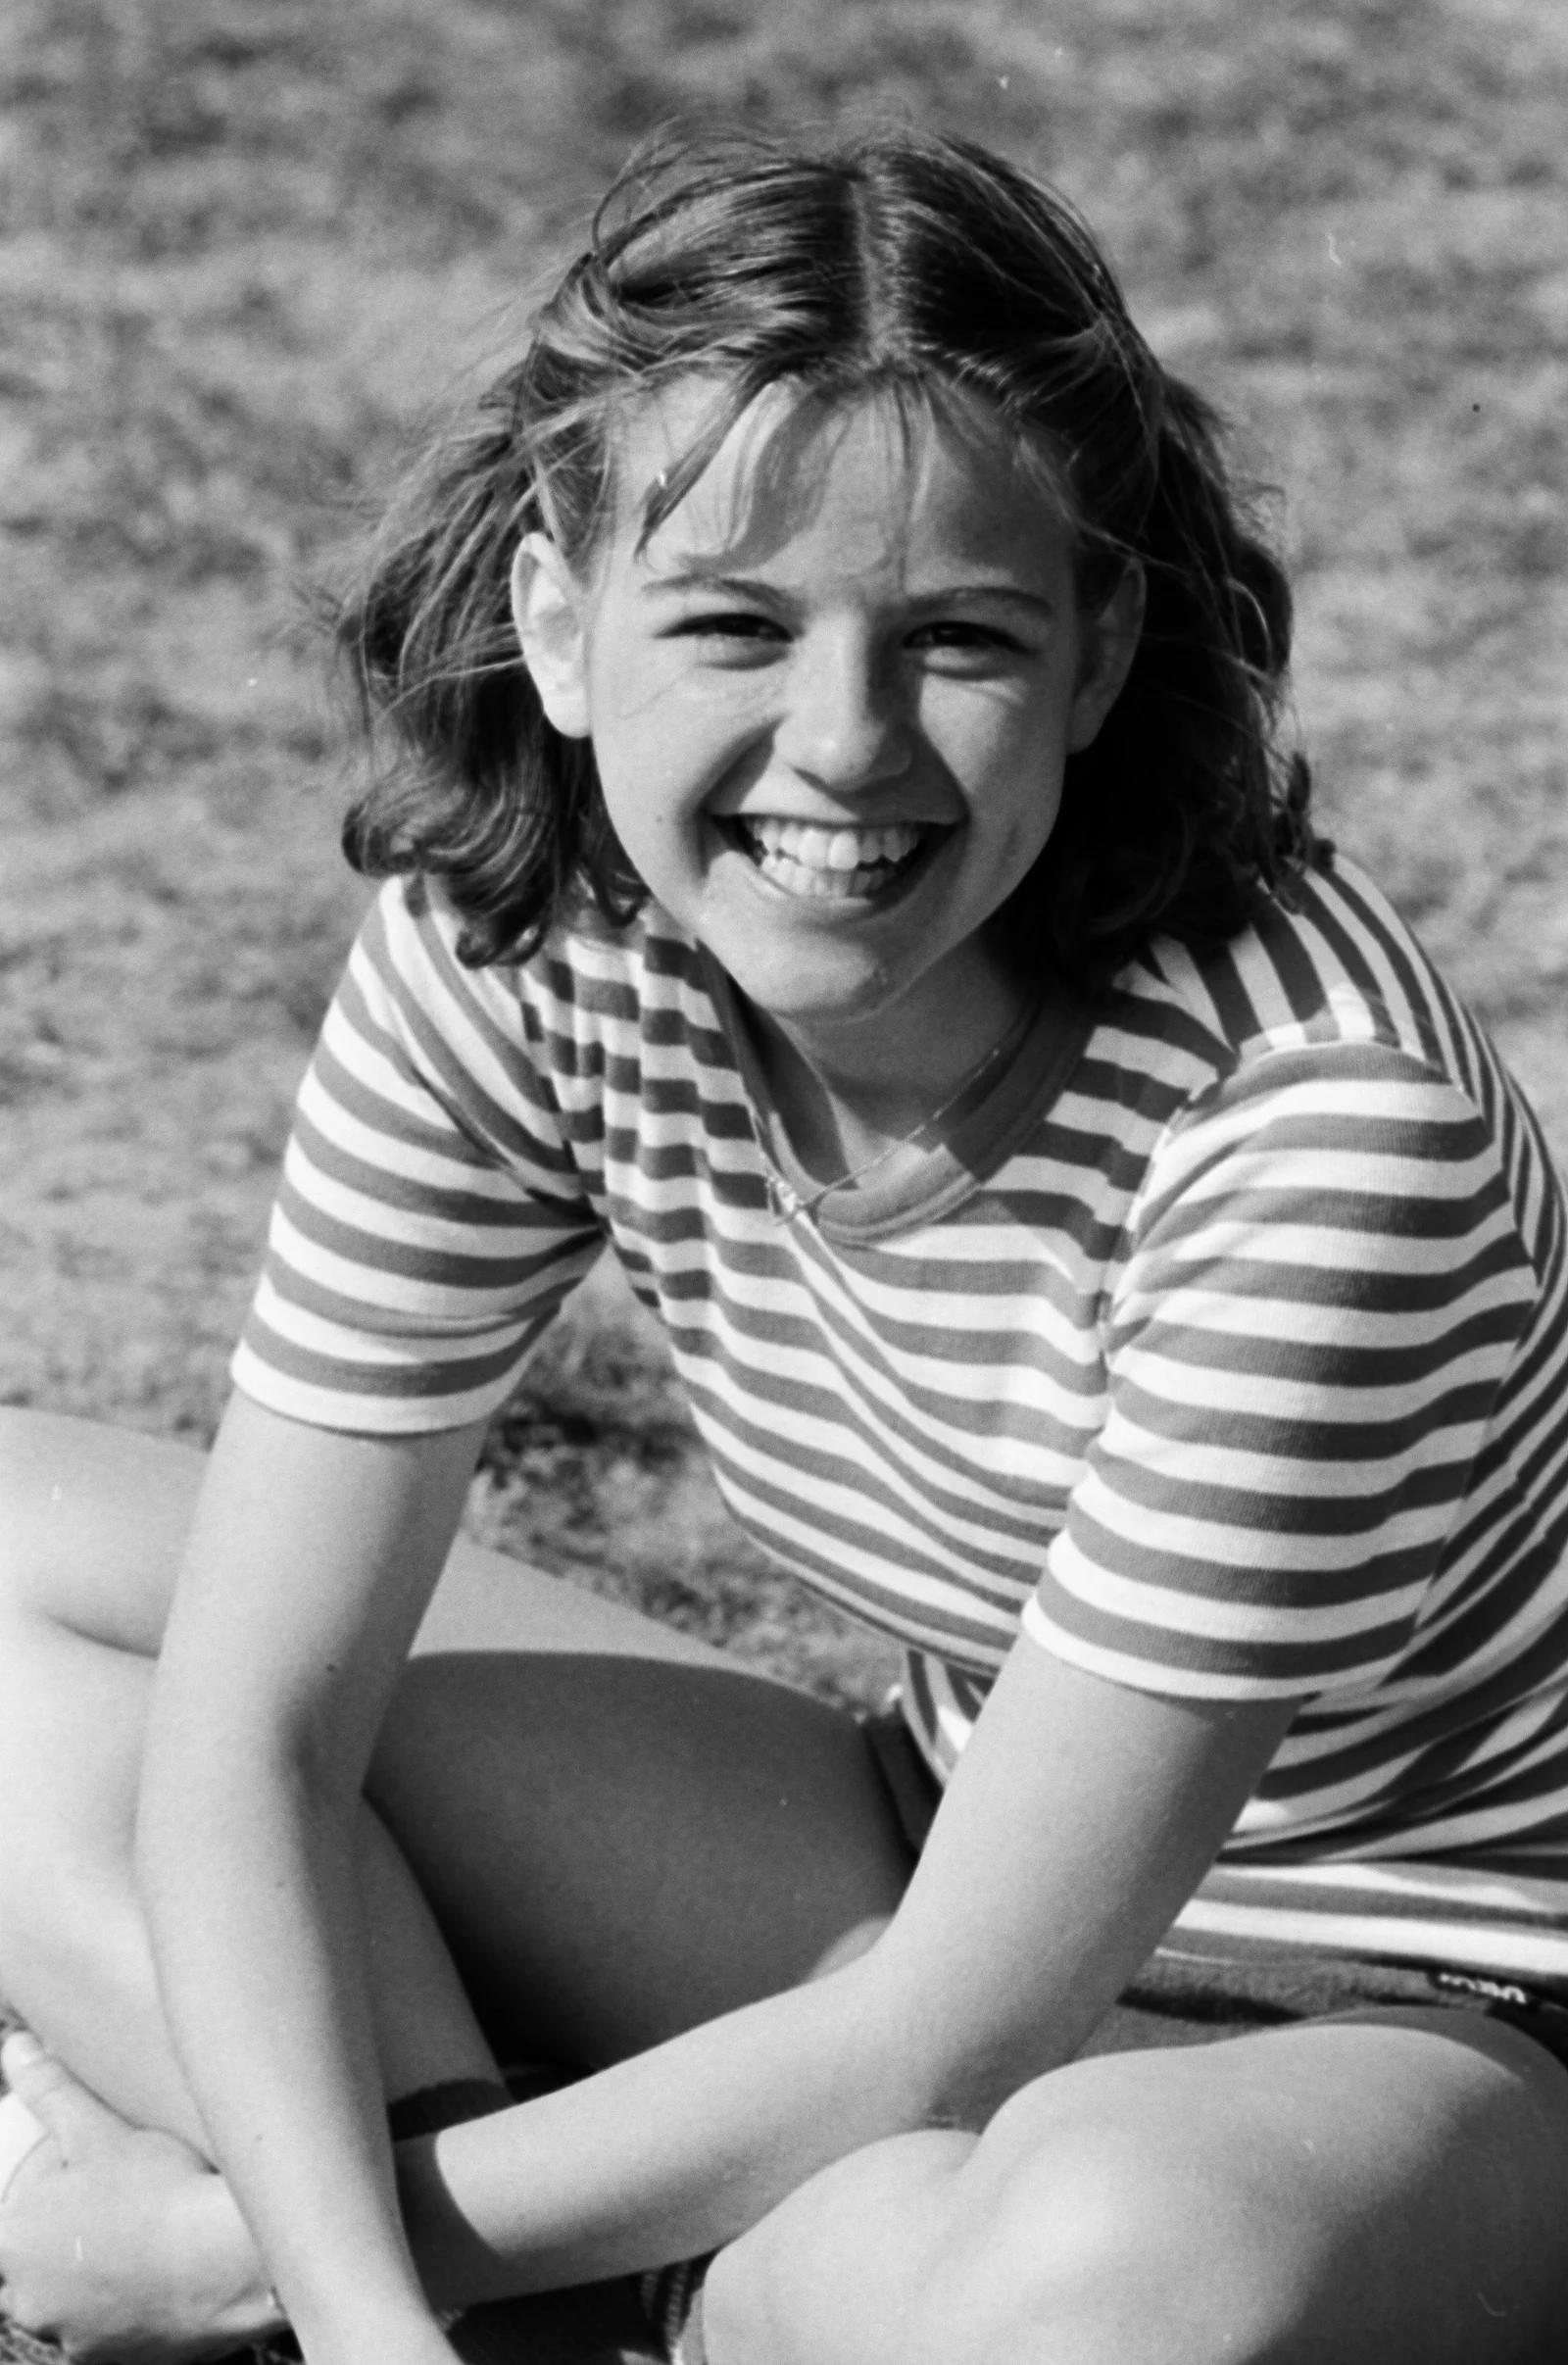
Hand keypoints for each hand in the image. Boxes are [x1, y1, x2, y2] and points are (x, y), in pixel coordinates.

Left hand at [0, 2031, 283, 2363]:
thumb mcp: (100, 2127)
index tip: (61, 2198)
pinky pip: (109, 2334)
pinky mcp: (119, 2363)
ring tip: (134, 2238)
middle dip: (54, 2252)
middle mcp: (32, 2307)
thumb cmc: (159, 2189)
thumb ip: (51, 2089)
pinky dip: (125, 2309)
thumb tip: (14, 2046)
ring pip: (67, 2311)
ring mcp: (75, 2341)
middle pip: (26, 2282)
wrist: (229, 2261)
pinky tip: (159, 2274)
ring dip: (88, 2285)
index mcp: (13, 2249)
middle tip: (100, 2211)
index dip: (23, 2219)